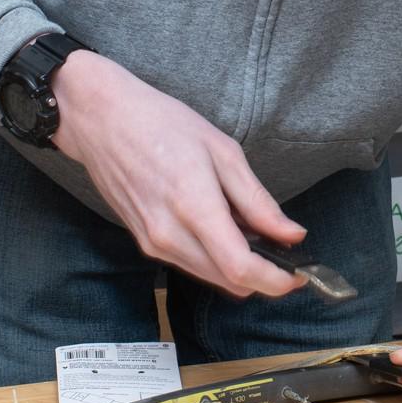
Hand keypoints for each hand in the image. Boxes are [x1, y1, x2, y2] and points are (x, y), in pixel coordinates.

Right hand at [52, 51, 306, 298]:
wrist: (102, 120)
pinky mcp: (144, 243)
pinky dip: (214, 257)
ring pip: (210, 277)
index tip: (299, 274)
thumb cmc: (162, 124)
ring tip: (249, 228)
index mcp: (194, 207)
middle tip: (283, 247)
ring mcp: (153, 244)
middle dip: (263, 275)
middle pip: (229, 282)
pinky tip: (220, 225)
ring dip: (237, 266)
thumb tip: (292, 234)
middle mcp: (169, 237)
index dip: (276, 280)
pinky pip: (190, 264)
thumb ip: (257, 200)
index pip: (241, 269)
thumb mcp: (222, 150)